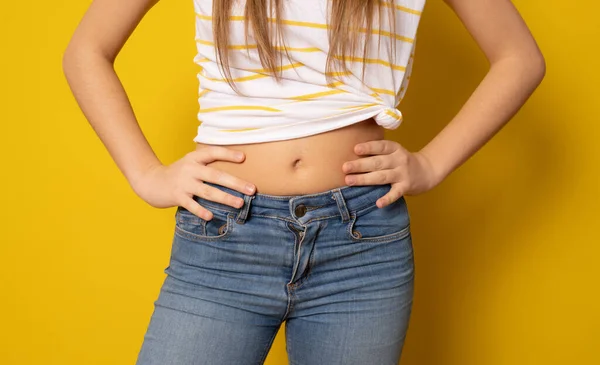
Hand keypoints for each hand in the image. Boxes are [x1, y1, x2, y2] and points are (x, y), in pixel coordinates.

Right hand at [130, 146, 255, 219]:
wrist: (151, 181)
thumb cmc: (179, 174)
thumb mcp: (191, 163)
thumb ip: (209, 165)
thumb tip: (236, 172)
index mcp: (195, 158)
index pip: (213, 153)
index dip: (228, 154)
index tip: (244, 158)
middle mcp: (190, 169)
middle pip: (216, 175)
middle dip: (235, 183)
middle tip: (251, 189)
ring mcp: (183, 183)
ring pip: (208, 191)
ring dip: (225, 198)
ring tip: (240, 204)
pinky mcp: (177, 196)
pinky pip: (191, 205)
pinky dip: (201, 211)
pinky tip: (211, 217)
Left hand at [342, 140, 440, 207]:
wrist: (427, 171)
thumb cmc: (401, 162)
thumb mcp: (393, 152)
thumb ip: (378, 153)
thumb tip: (352, 156)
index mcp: (395, 149)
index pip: (381, 147)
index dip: (369, 147)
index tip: (355, 149)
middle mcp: (399, 160)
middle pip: (378, 162)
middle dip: (360, 165)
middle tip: (345, 167)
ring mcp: (403, 174)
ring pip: (382, 177)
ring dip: (364, 179)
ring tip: (349, 181)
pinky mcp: (406, 187)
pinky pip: (395, 193)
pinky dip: (387, 199)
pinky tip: (378, 203)